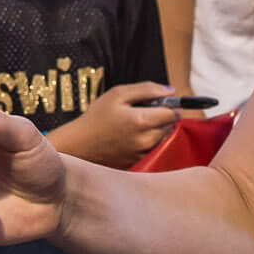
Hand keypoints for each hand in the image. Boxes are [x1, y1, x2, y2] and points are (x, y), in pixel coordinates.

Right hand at [61, 82, 178, 166]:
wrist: (79, 145)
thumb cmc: (96, 118)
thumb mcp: (117, 94)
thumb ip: (147, 89)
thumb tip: (170, 91)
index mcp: (142, 120)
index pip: (174, 113)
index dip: (169, 105)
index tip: (159, 103)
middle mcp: (146, 140)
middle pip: (171, 126)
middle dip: (162, 117)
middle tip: (143, 112)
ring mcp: (143, 154)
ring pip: (163, 139)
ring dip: (157, 130)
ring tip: (135, 126)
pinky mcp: (139, 163)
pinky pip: (153, 150)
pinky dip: (148, 142)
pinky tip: (131, 138)